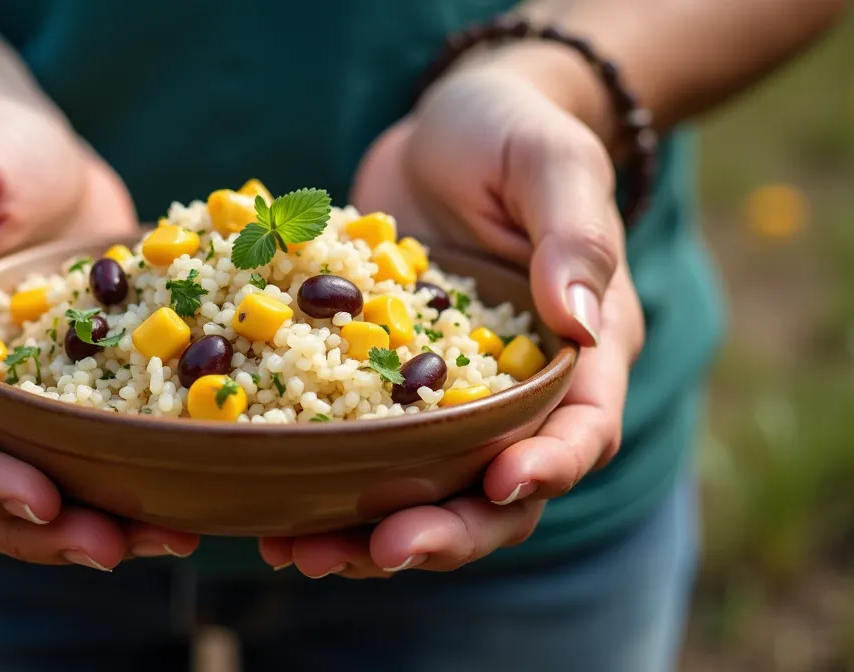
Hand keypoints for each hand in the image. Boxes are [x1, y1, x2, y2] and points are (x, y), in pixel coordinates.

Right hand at [0, 97, 198, 569]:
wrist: (35, 158)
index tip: (43, 501)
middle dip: (28, 531)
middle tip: (113, 547)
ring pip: (3, 504)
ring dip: (70, 536)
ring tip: (155, 542)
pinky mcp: (35, 411)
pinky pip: (59, 471)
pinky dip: (103, 500)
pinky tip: (166, 514)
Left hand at [258, 54, 644, 577]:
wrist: (444, 127)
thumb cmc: (512, 132)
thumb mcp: (550, 164)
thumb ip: (572, 235)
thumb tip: (579, 319)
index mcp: (581, 351)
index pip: (581, 429)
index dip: (547, 467)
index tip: (497, 483)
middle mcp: (517, 395)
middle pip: (498, 490)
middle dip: (446, 529)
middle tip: (383, 548)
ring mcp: (447, 401)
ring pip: (423, 491)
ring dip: (370, 533)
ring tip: (305, 555)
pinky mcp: (382, 390)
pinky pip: (360, 454)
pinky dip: (323, 491)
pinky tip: (272, 518)